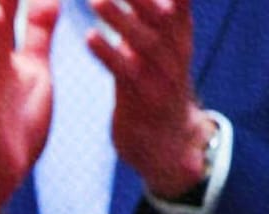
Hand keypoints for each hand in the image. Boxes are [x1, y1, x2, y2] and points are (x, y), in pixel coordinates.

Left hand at [88, 0, 216, 198]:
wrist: (168, 145)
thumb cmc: (155, 88)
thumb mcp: (159, 46)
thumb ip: (149, 15)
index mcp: (178, 31)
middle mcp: (175, 48)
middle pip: (158, 10)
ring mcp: (162, 75)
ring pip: (143, 40)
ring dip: (119, 17)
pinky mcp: (144, 100)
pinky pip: (126, 74)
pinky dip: (110, 55)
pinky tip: (90, 39)